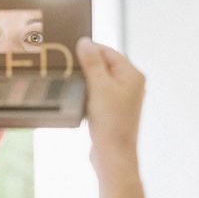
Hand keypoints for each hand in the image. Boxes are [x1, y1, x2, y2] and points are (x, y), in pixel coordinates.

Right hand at [76, 37, 144, 178]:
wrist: (113, 156)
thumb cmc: (110, 121)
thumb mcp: (99, 87)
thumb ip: (92, 62)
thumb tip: (85, 42)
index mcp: (132, 75)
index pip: (109, 51)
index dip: (90, 48)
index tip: (69, 48)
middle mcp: (130, 84)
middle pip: (104, 64)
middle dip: (86, 63)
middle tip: (66, 62)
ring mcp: (122, 97)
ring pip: (99, 78)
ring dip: (85, 78)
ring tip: (70, 78)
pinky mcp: (113, 109)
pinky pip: (98, 92)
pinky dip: (87, 91)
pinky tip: (76, 94)